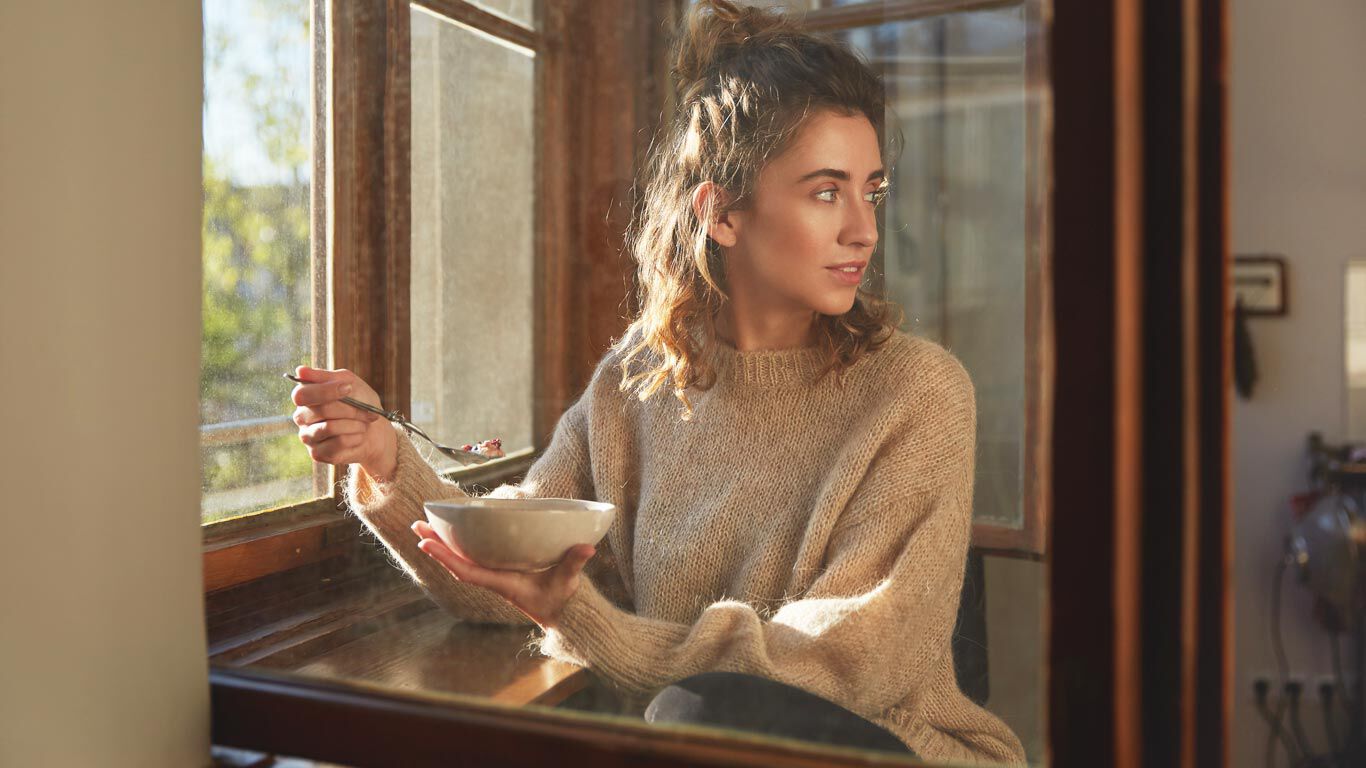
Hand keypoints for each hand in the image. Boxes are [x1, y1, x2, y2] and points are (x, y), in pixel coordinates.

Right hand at [290, 366, 397, 480]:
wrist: (375, 430)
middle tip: (368, 411)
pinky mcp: (317, 453)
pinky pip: (337, 443)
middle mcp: (301, 417)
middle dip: (349, 409)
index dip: (326, 391)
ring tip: (364, 423)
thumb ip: (326, 377)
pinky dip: (355, 437)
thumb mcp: (348, 382)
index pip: (302, 394)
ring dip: (354, 424)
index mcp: (305, 397)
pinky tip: (359, 435)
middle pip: (320, 410)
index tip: (348, 388)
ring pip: (330, 427)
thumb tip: (300, 370)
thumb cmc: (360, 401)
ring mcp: (307, 436)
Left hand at [410, 520, 596, 629]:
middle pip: (456, 562)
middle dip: (436, 545)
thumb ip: (574, 564)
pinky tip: (450, 535)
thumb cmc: (562, 599)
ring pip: (460, 559)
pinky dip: (456, 546)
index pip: (468, 571)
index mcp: (503, 583)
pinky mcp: (498, 570)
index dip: (446, 558)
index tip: (426, 544)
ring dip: (442, 543)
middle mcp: (492, 579)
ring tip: (423, 525)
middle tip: (416, 525)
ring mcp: (493, 575)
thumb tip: (586, 548)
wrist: (561, 614)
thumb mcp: (568, 582)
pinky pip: (471, 558)